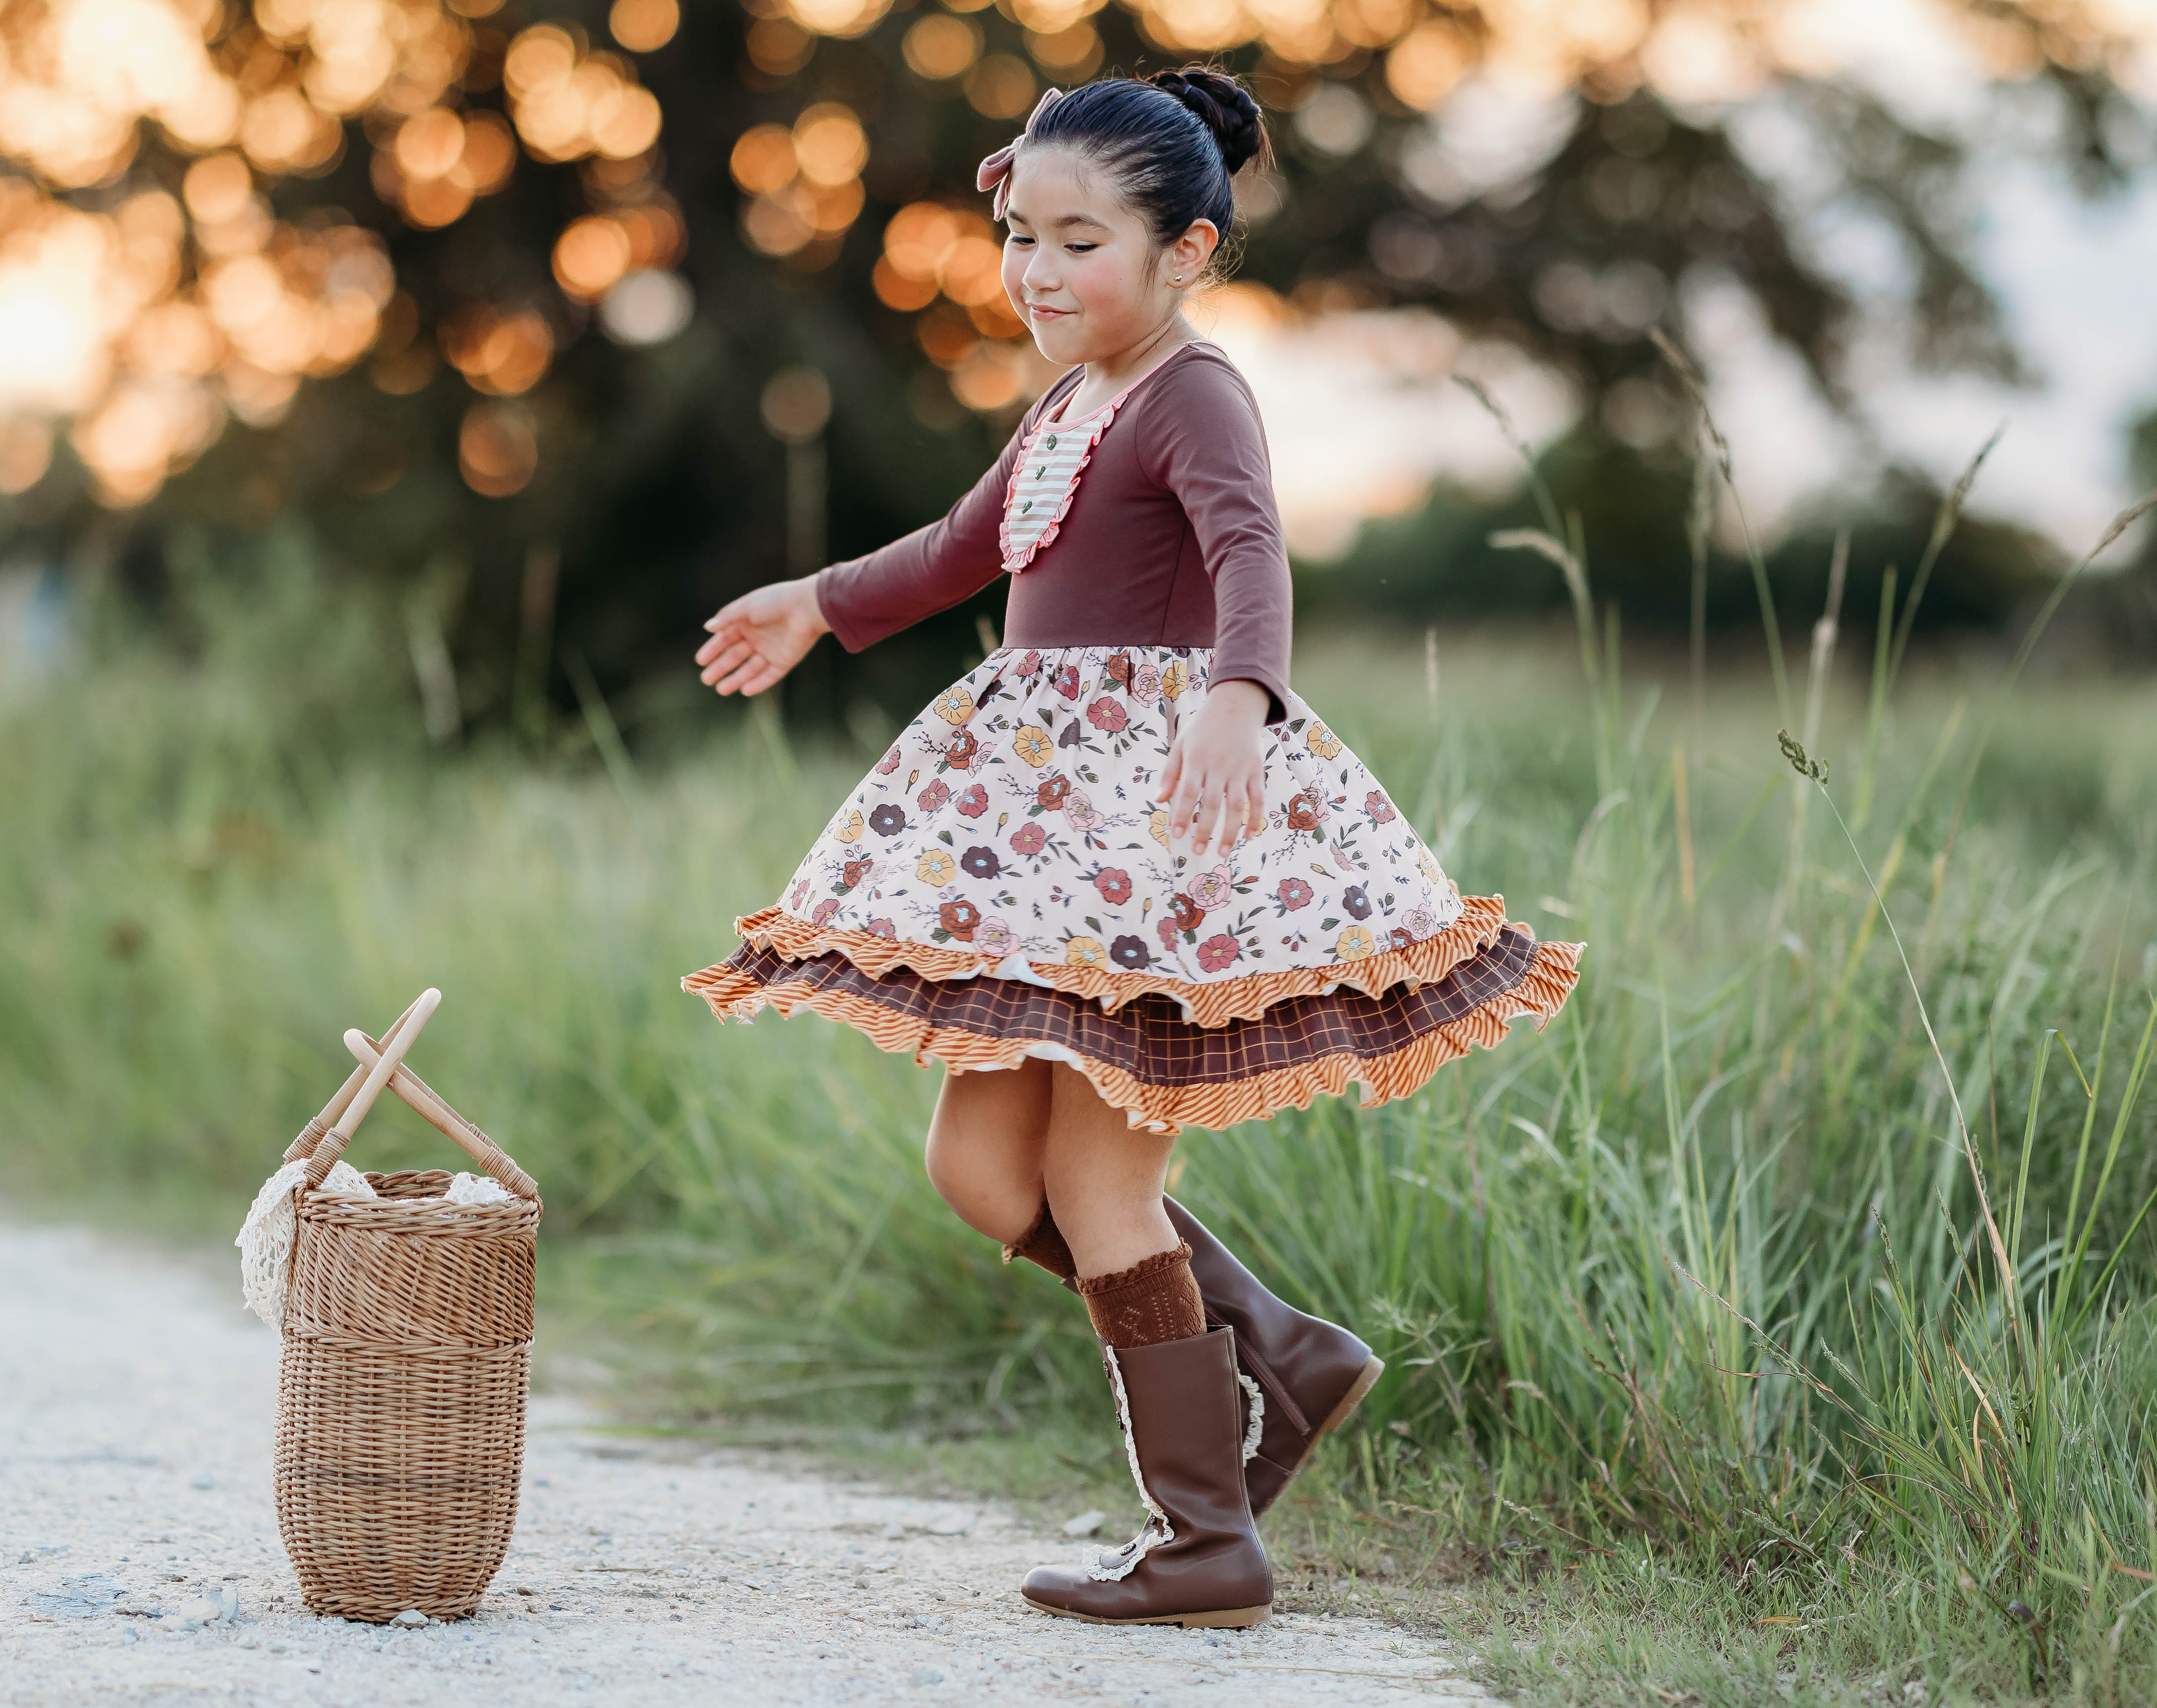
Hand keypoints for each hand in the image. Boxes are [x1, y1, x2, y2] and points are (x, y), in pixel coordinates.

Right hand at [695, 576, 829, 695]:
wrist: (807, 607)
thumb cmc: (776, 602)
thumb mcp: (747, 607)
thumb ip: (728, 617)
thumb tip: (708, 627)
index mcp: (747, 622)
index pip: (725, 638)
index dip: (712, 649)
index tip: (700, 661)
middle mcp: (758, 637)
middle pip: (735, 656)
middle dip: (720, 668)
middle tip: (705, 680)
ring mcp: (771, 650)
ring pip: (750, 669)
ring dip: (736, 679)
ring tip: (721, 690)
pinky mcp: (785, 660)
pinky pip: (770, 675)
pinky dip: (758, 683)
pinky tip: (745, 690)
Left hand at [1159, 679, 1269, 857]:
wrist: (1236, 703)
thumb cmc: (1203, 727)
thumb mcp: (1181, 744)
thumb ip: (1170, 773)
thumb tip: (1159, 801)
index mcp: (1197, 759)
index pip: (1188, 792)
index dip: (1183, 815)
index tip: (1178, 835)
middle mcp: (1219, 765)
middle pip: (1213, 803)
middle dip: (1205, 830)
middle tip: (1198, 851)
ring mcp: (1240, 769)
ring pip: (1237, 805)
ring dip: (1231, 831)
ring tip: (1223, 852)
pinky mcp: (1256, 770)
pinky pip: (1258, 798)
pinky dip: (1255, 818)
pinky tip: (1249, 836)